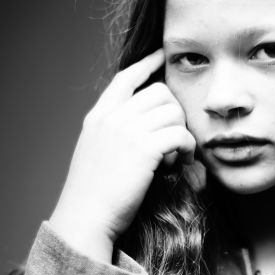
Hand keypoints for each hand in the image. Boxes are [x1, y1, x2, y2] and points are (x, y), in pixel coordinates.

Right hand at [49, 49, 194, 261]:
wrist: (87, 217)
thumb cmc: (94, 195)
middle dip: (175, 114)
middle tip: (174, 141)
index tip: (162, 57)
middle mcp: (112, 117)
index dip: (147, 65)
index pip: (126, 77)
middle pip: (160, 92)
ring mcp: (127, 131)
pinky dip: (187, 149)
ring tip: (175, 157)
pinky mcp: (144, 149)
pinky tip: (181, 163)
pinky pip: (180, 134)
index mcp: (98, 116)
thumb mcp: (96, 153)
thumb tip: (144, 126)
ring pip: (174, 112)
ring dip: (182, 134)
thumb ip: (113, 133)